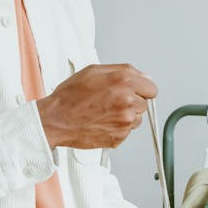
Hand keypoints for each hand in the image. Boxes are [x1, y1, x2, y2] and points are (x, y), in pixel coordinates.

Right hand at [37, 64, 157, 149]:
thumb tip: (142, 76)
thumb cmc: (70, 97)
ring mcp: (125, 121)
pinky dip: (117, 128)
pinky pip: (126, 132)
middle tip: (112, 101)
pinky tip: (102, 121)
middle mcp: (127, 102)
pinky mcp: (119, 137)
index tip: (135, 91)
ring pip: (136, 119)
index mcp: (123, 81)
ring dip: (125, 116)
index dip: (142, 89)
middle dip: (132, 102)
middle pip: (144, 104)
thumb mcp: (94, 71)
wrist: (56, 120)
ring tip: (105, 112)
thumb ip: (124, 71)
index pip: (152, 88)